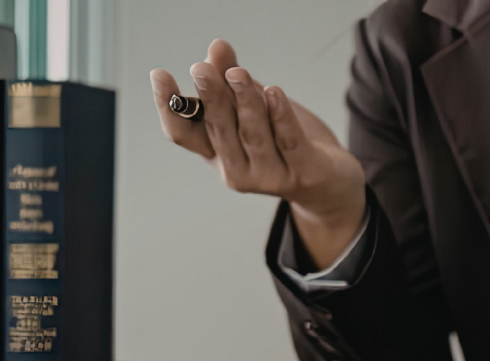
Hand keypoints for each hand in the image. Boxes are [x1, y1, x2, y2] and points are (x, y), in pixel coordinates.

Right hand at [149, 39, 365, 267]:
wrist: (330, 183)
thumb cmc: (283, 141)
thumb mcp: (253, 107)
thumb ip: (233, 79)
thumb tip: (217, 49)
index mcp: (217, 152)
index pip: (183, 133)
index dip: (168, 106)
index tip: (159, 75)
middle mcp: (237, 169)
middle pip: (219, 130)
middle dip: (211, 97)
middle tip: (202, 69)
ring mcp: (269, 176)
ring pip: (254, 134)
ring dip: (245, 102)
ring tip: (239, 73)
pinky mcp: (303, 173)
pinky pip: (289, 142)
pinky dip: (281, 117)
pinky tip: (274, 93)